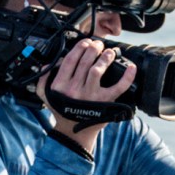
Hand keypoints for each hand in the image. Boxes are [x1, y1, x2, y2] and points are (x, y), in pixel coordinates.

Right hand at [38, 38, 137, 152]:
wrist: (73, 132)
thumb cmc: (62, 112)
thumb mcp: (45, 95)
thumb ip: (43, 78)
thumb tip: (47, 64)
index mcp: (61, 84)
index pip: (70, 60)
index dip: (79, 48)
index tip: (85, 42)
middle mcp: (75, 88)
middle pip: (85, 62)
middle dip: (93, 48)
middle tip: (99, 44)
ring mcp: (91, 95)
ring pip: (97, 70)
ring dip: (105, 58)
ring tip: (109, 52)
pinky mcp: (105, 101)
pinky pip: (118, 87)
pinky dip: (127, 77)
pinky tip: (131, 68)